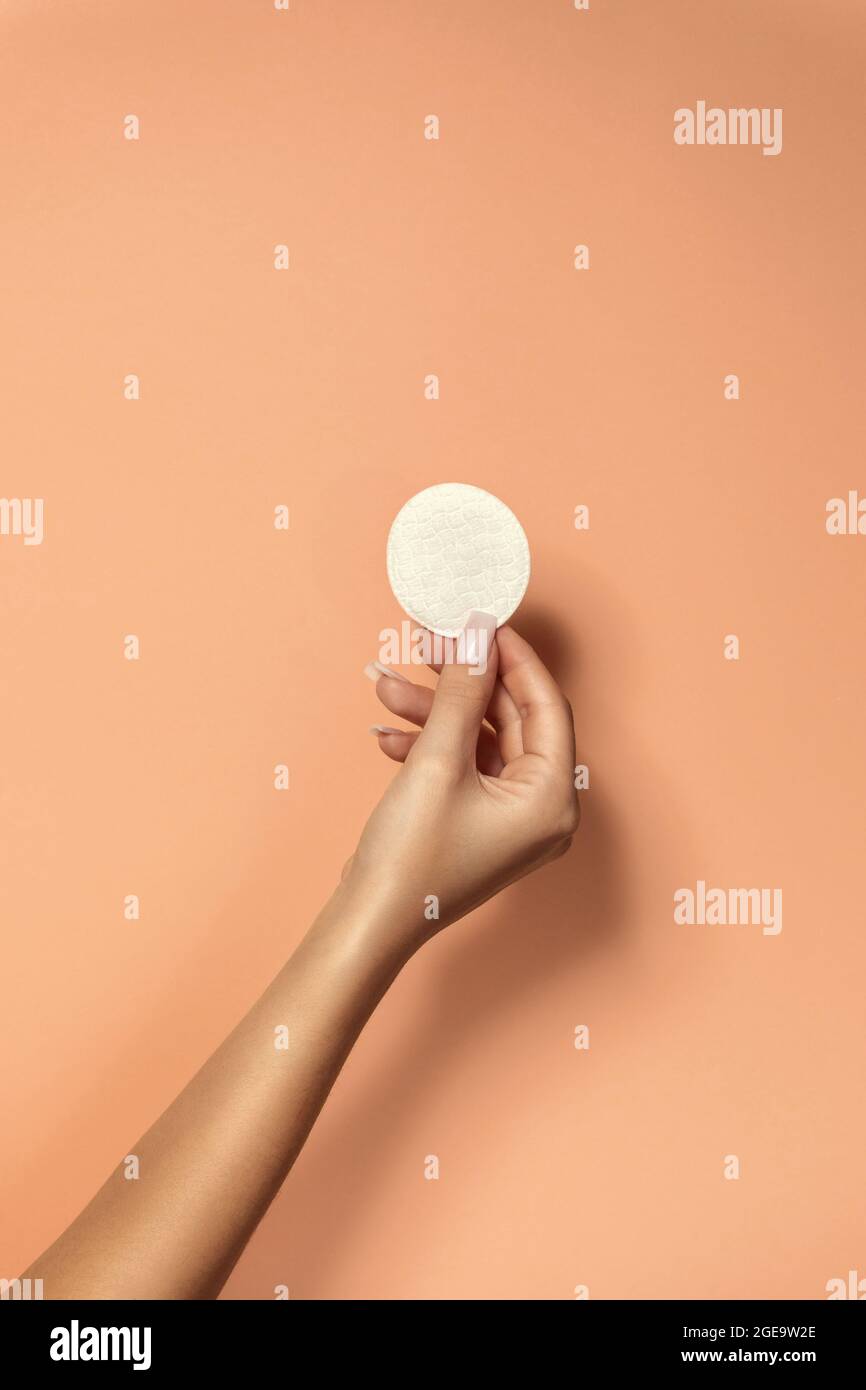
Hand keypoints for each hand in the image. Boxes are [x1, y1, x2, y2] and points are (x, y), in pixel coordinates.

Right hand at [346, 619, 579, 953]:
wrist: (370, 922)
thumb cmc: (412, 857)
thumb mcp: (438, 760)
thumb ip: (461, 691)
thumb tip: (476, 634)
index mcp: (553, 798)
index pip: (546, 705)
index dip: (512, 657)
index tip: (480, 621)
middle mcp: (543, 808)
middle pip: (509, 719)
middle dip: (461, 682)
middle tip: (427, 643)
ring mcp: (511, 818)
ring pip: (479, 739)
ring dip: (433, 711)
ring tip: (385, 686)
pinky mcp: (480, 821)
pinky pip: (463, 766)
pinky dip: (428, 744)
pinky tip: (387, 735)